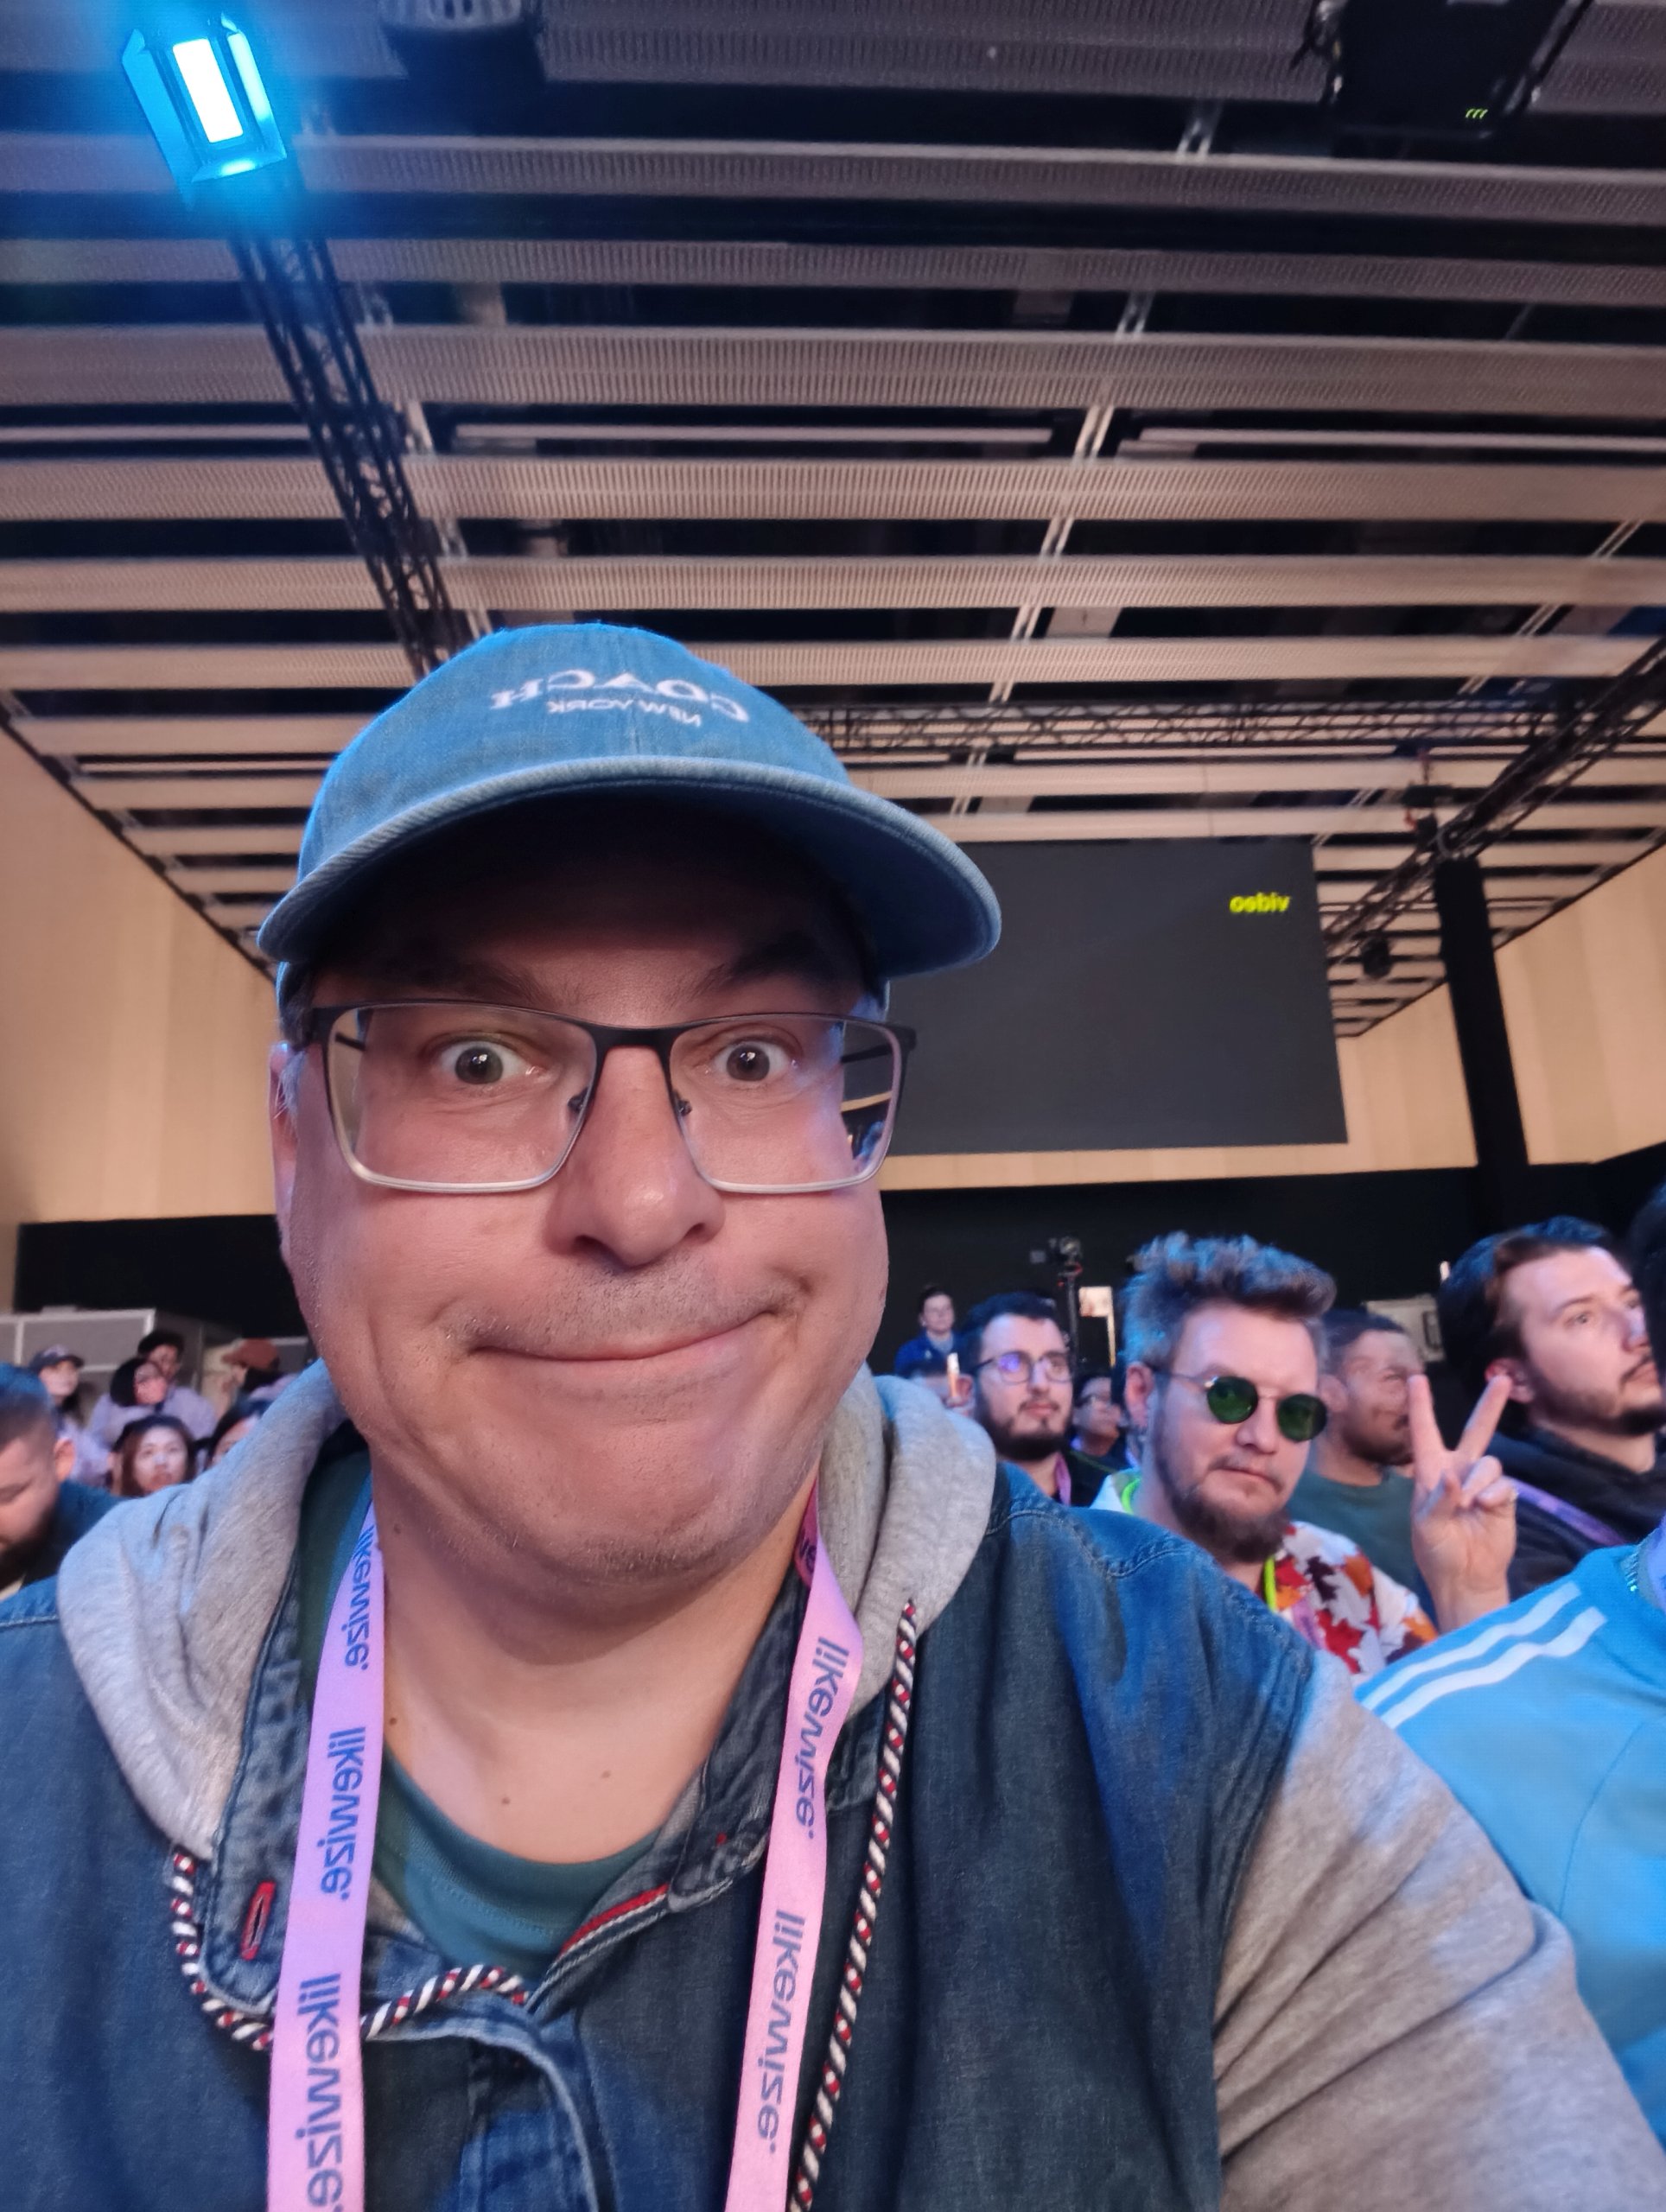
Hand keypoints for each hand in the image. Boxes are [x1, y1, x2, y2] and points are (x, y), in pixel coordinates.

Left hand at [1408, 1372, 1516, 1632]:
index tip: (1416, 1378)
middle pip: (1476, 1431)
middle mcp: (1458, 1472)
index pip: (1424, 1433)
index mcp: (1429, 1472)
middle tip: (1504, 1379)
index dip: (1421, 1406)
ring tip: (1471, 1505)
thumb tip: (1452, 1475)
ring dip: (1479, 1482)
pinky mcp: (1503, 1499)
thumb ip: (1438, 1499)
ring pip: (1489, 1462)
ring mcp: (1482, 1484)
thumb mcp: (1426, 1527)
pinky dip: (1495, 1495)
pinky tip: (1486, 1509)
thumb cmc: (1436, 1551)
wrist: (1466, 1577)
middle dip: (1490, 1406)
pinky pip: (1504, 1485)